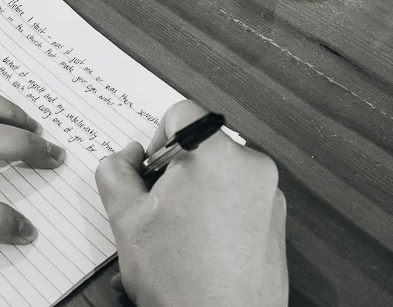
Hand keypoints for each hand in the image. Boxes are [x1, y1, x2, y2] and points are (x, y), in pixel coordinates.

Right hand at [95, 100, 287, 306]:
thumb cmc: (181, 279)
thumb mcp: (126, 218)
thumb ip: (115, 172)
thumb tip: (125, 157)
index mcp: (215, 155)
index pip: (181, 112)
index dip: (157, 138)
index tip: (151, 170)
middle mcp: (251, 167)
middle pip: (202, 146)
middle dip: (175, 171)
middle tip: (159, 208)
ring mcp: (269, 196)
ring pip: (220, 174)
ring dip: (195, 193)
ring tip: (177, 234)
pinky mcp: (276, 222)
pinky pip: (239, 199)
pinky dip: (217, 212)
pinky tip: (199, 246)